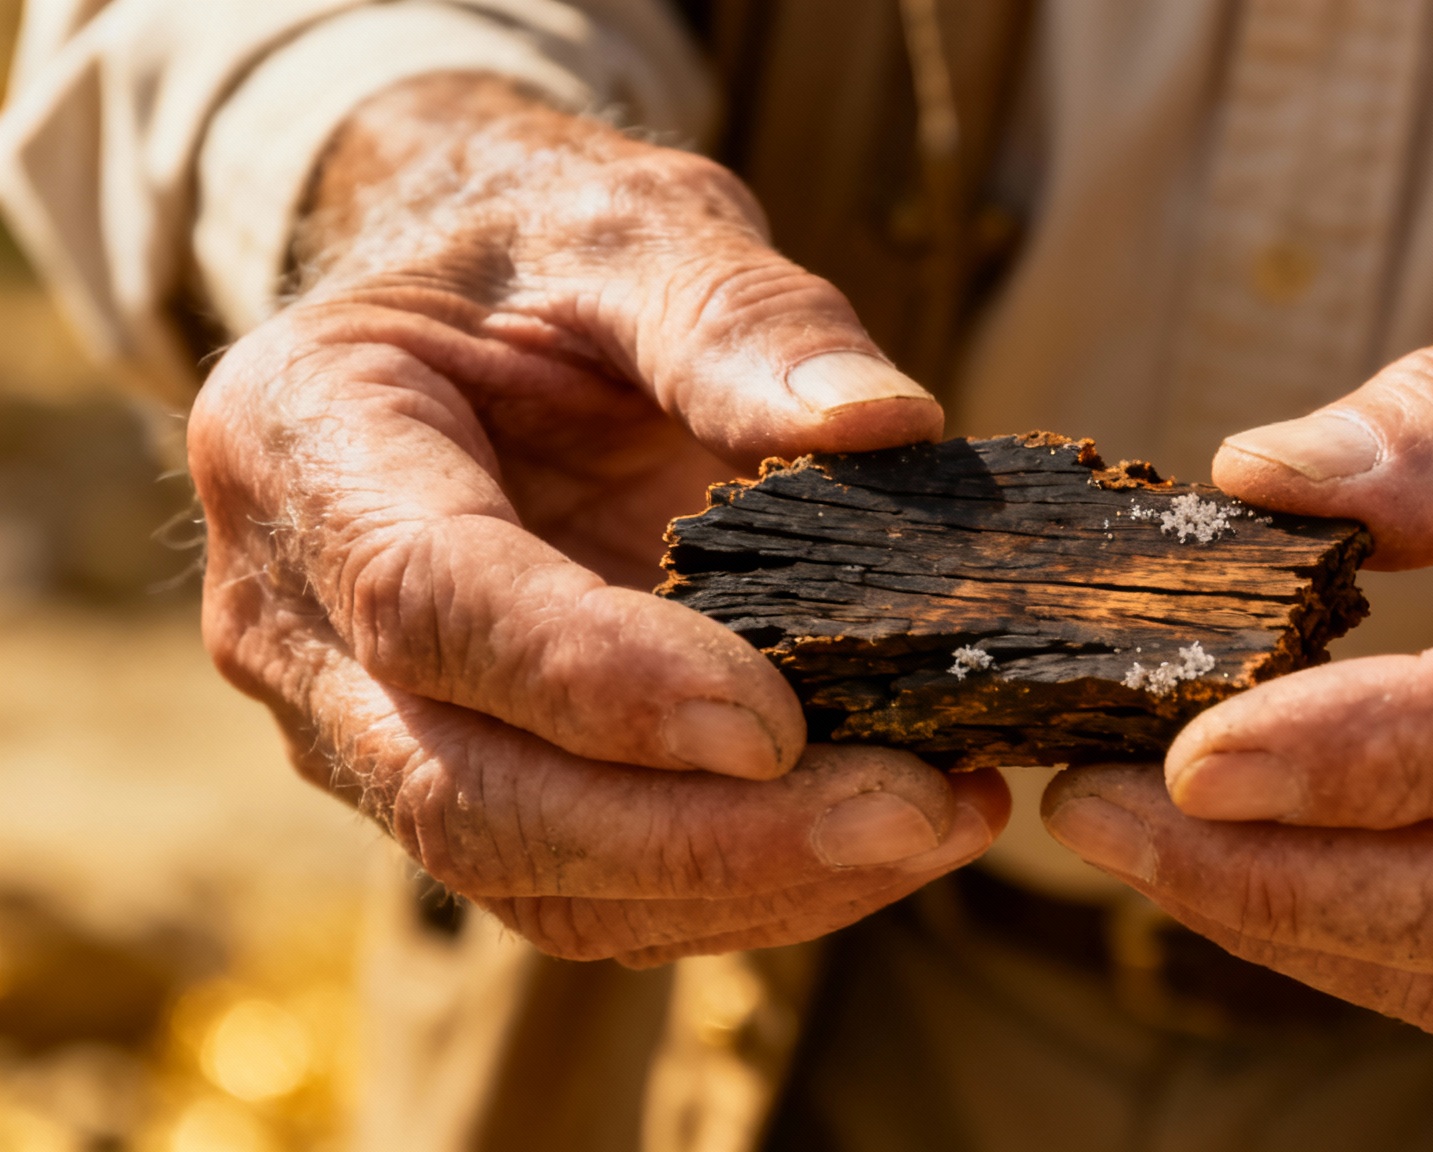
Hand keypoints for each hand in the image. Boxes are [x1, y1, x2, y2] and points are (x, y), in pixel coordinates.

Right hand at [191, 74, 1005, 964]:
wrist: (484, 316)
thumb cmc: (552, 255)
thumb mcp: (642, 231)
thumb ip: (745, 317)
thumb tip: (883, 425)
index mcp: (310, 440)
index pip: (428, 602)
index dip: (598, 682)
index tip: (778, 726)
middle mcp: (297, 618)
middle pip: (467, 793)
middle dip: (698, 838)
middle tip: (910, 813)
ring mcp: (361, 726)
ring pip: (532, 878)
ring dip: (740, 885)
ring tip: (933, 823)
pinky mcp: (456, 786)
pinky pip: (583, 891)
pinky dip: (736, 890)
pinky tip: (881, 838)